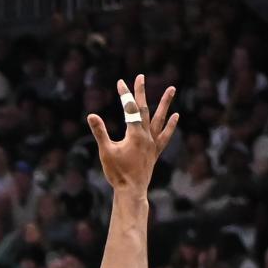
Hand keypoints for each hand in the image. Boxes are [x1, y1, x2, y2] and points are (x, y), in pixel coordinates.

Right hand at [87, 75, 178, 193]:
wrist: (131, 191)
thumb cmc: (117, 173)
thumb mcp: (106, 152)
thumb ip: (100, 132)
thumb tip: (91, 116)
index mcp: (134, 134)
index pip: (129, 109)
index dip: (124, 94)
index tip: (121, 82)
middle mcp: (146, 135)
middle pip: (144, 109)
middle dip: (140, 93)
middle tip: (141, 77)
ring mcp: (152, 143)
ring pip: (160, 119)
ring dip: (165, 103)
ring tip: (172, 88)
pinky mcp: (155, 152)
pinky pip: (165, 136)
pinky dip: (170, 126)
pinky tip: (175, 116)